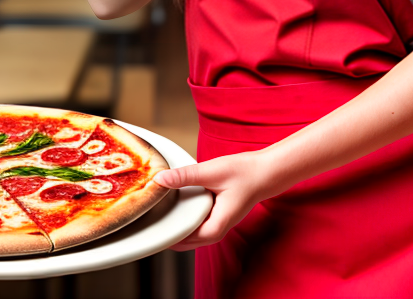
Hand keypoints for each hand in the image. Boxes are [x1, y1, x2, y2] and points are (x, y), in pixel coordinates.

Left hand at [153, 152, 277, 250]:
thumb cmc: (246, 173)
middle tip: (148, 210)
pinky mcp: (216, 218)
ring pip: (187, 233)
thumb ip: (185, 176)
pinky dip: (185, 216)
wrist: (267, 171)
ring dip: (175, 221)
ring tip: (159, 206)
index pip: (178, 240)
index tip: (146, 220)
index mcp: (213, 229)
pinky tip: (177, 202)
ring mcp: (215, 227)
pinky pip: (194, 224)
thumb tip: (160, 179)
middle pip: (180, 240)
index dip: (161, 230)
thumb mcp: (213, 171)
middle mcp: (213, 233)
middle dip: (165, 228)